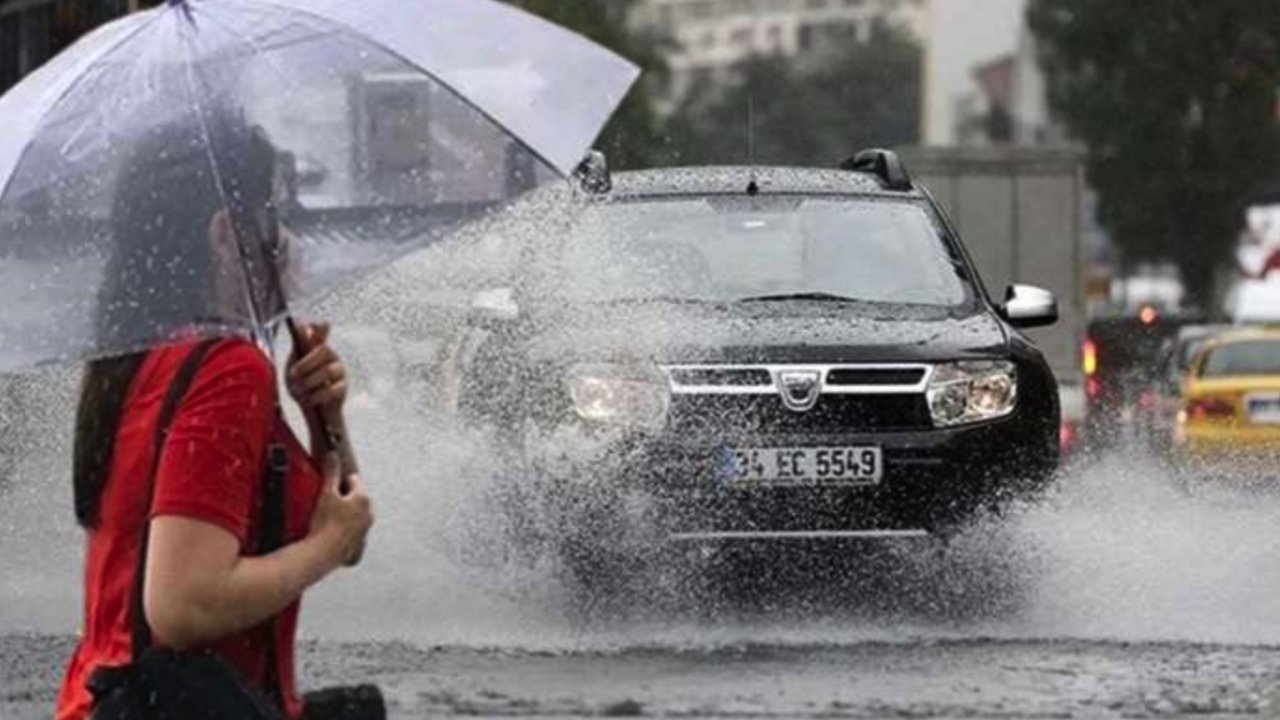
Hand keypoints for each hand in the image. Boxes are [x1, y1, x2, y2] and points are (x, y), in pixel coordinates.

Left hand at [287, 321, 346, 416]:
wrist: (310, 408)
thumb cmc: (301, 382)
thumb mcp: (295, 363)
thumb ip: (299, 345)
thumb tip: (301, 324)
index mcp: (318, 347)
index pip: (321, 331)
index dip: (317, 327)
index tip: (308, 328)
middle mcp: (331, 356)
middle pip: (323, 350)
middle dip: (305, 363)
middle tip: (293, 376)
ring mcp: (339, 371)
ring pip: (327, 370)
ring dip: (308, 382)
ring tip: (298, 391)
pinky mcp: (343, 387)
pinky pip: (331, 389)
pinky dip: (315, 396)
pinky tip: (307, 400)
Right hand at [308, 454, 372, 568]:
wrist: (322, 553)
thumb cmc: (325, 523)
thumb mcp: (326, 493)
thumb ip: (331, 472)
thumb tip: (333, 455)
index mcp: (363, 499)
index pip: (353, 480)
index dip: (340, 479)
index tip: (331, 481)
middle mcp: (368, 514)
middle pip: (356, 499)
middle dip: (344, 497)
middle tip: (327, 499)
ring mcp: (364, 531)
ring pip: (355, 517)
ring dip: (345, 514)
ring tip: (328, 517)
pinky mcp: (358, 546)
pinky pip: (352, 535)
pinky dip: (344, 533)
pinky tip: (333, 534)